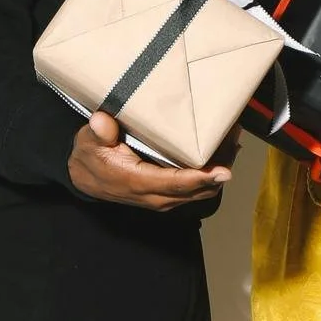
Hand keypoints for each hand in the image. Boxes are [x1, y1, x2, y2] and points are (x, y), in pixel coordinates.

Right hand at [66, 110, 228, 212]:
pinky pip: (198, 189)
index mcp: (138, 182)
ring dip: (220, 168)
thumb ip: (98, 133)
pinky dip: (213, 173)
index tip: (223, 170)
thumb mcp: (89, 142)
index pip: (176, 183)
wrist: (86, 179)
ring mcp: (165, 198)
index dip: (201, 178)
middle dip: (220, 166)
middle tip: (234, 135)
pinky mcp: (169, 195)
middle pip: (198, 188)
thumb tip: (102, 121)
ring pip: (202, 190)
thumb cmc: (92, 157)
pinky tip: (224, 152)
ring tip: (233, 138)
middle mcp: (156, 196)